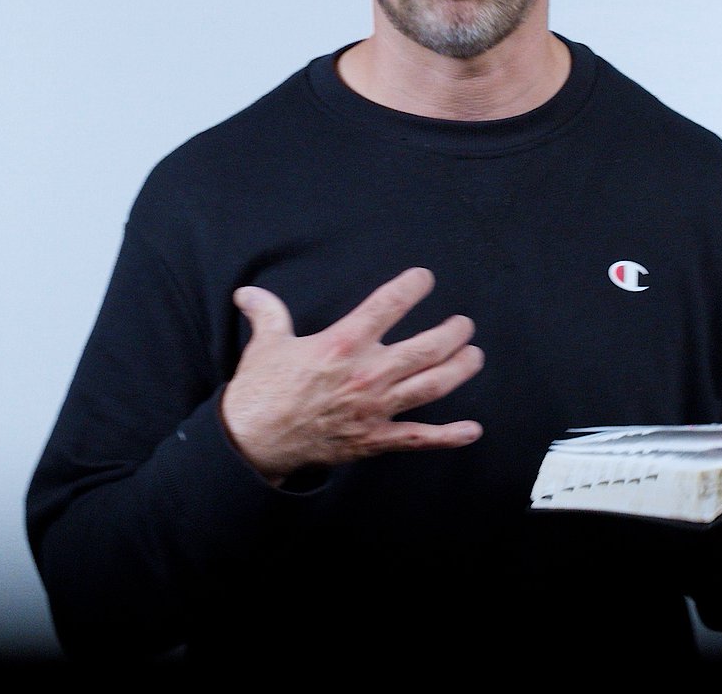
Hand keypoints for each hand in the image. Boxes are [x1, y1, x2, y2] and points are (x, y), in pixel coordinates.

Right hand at [220, 267, 484, 485]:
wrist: (253, 442)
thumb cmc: (260, 390)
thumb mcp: (265, 343)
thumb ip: (267, 312)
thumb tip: (247, 292)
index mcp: (343, 344)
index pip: (387, 306)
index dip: (411, 287)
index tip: (424, 278)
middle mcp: (367, 374)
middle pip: (426, 348)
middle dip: (453, 333)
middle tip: (464, 325)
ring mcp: (375, 409)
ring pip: (432, 386)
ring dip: (460, 370)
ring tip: (474, 356)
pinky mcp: (374, 439)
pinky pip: (419, 438)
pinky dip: (448, 436)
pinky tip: (472, 430)